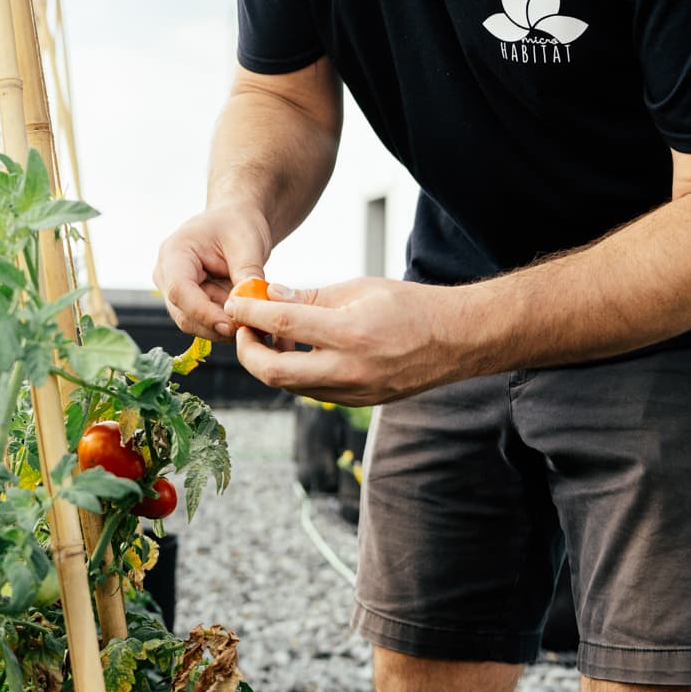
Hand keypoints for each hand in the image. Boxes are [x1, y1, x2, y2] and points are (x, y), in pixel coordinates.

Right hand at [153, 202, 274, 339]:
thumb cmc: (238, 225)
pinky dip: (227, 323)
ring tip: (254, 320)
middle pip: (184, 314)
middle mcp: (167, 275)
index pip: (180, 291)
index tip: (231, 325)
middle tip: (251, 328)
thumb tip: (252, 304)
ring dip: (225, 325)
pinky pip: (206, 322)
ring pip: (196, 323)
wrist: (236, 223)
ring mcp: (176, 292)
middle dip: (217, 324)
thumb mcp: (247, 243)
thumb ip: (247, 273)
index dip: (203, 313)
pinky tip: (247, 319)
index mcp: (174, 253)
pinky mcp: (189, 303)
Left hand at [224, 277, 475, 405]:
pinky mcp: (357, 403)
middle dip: (248, 350)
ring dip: (269, 363)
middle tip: (244, 328)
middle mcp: (350, 369)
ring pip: (290, 386)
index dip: (250, 311)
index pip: (283, 322)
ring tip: (269, 335)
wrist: (455, 340)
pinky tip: (294, 350)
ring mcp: (354, 393)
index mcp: (351, 333)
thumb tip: (269, 296)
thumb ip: (311, 296)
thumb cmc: (409, 305)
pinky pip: (312, 391)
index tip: (235, 301)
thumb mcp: (359, 288)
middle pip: (274, 371)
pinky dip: (294, 372)